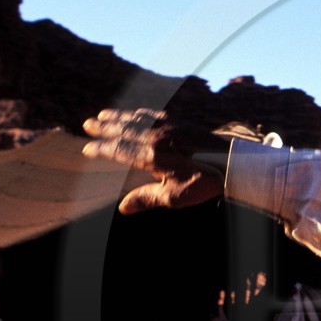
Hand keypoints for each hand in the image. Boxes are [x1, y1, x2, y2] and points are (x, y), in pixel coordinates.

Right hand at [81, 106, 225, 213]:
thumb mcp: (175, 196)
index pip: (118, 150)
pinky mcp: (182, 122)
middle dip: (104, 127)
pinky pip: (155, 114)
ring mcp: (169, 126)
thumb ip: (147, 199)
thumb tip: (124, 208)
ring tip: (104, 114)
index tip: (86, 149)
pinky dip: (141, 113)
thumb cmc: (204, 183)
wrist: (233, 163)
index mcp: (151, 156)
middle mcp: (157, 137)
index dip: (101, 149)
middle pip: (124, 129)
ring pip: (138, 118)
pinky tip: (137, 113)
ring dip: (119, 116)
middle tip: (87, 123)